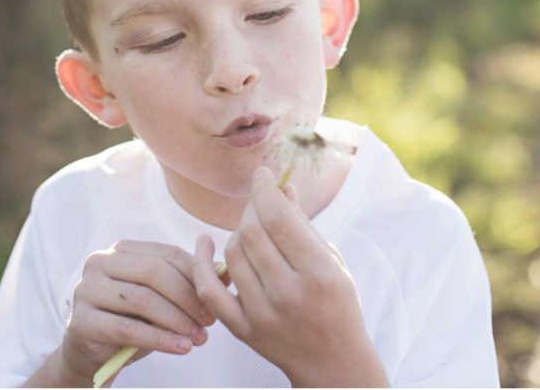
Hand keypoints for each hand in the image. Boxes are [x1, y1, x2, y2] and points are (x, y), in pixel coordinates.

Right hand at [57, 240, 214, 385]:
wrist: (90, 354)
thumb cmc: (130, 321)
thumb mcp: (160, 300)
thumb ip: (188, 284)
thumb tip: (226, 274)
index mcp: (121, 250)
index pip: (167, 254)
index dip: (196, 275)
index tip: (217, 299)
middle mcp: (99, 262)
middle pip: (154, 271)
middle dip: (188, 297)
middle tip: (210, 321)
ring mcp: (86, 289)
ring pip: (142, 299)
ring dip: (177, 320)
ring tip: (199, 338)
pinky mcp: (81, 320)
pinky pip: (127, 328)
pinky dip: (159, 339)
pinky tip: (181, 348)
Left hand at [193, 168, 387, 386]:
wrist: (333, 363)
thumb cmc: (338, 305)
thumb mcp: (332, 262)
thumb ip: (304, 225)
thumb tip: (282, 187)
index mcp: (318, 274)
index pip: (279, 219)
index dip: (266, 190)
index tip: (263, 175)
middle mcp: (289, 294)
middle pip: (252, 232)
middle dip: (251, 207)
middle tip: (258, 201)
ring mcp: (263, 314)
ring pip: (231, 253)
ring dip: (236, 232)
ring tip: (250, 230)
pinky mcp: (243, 329)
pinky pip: (209, 290)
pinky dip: (200, 263)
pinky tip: (203, 243)